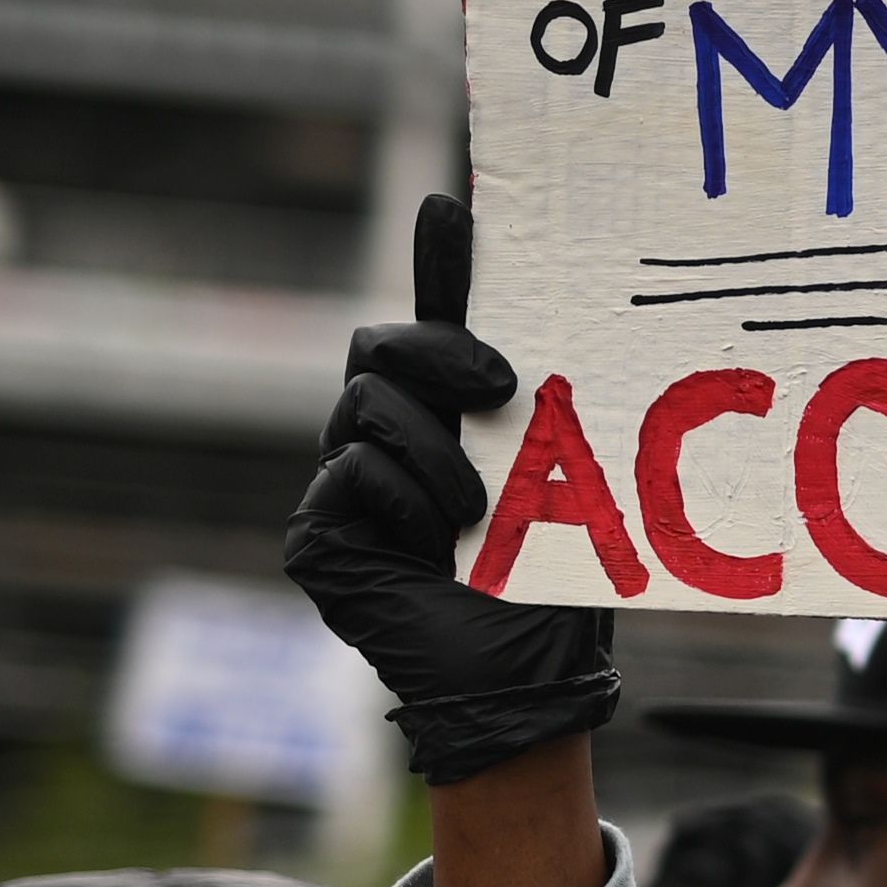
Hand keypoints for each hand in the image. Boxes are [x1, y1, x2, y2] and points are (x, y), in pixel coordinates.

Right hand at [283, 195, 615, 783]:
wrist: (526, 680)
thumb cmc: (553, 584)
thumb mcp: (562, 478)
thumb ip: (549, 404)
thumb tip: (569, 315)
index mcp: (450, 421)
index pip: (435, 323)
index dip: (439, 263)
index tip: (454, 206)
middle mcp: (387, 443)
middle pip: (380, 346)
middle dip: (436, 351)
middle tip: (501, 388)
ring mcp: (344, 487)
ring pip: (363, 404)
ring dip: (435, 452)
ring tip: (477, 512)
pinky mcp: (317, 536)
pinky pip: (349, 473)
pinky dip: (402, 502)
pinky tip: (433, 547)